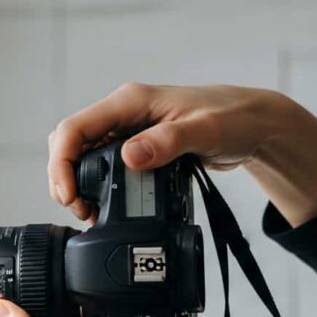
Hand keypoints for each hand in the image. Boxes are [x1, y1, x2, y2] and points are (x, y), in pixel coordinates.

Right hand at [47, 83, 316, 227]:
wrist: (254, 126)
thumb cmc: (233, 118)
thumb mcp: (202, 130)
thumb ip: (166, 142)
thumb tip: (129, 156)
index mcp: (129, 102)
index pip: (74, 129)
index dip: (61, 163)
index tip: (69, 195)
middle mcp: (123, 114)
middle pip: (71, 144)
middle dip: (65, 179)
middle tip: (80, 211)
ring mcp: (128, 132)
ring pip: (83, 157)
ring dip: (79, 186)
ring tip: (91, 214)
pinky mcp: (138, 148)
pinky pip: (103, 167)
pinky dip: (97, 188)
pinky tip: (106, 209)